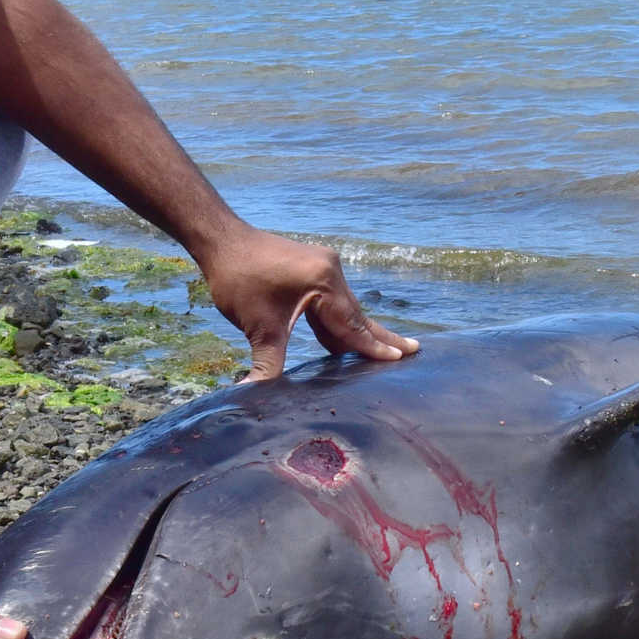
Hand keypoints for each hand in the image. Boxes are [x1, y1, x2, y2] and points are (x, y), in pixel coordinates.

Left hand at [197, 223, 420, 380]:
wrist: (222, 242)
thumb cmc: (238, 280)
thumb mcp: (258, 327)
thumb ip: (266, 363)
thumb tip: (254, 397)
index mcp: (323, 282)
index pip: (352, 323)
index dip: (373, 346)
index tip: (400, 359)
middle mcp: (331, 270)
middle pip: (358, 314)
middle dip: (382, 336)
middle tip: (415, 350)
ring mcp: (324, 266)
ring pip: (345, 308)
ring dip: (360, 331)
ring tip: (389, 349)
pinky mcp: (313, 267)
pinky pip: (332, 301)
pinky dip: (339, 322)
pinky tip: (346, 340)